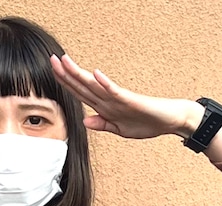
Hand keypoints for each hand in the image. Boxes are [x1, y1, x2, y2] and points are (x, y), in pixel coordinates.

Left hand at [50, 54, 198, 139]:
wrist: (170, 121)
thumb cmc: (147, 123)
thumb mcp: (119, 129)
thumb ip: (103, 124)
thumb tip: (85, 121)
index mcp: (105, 106)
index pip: (81, 93)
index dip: (66, 83)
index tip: (53, 73)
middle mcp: (109, 99)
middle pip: (83, 85)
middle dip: (66, 74)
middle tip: (51, 59)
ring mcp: (119, 99)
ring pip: (95, 85)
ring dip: (80, 74)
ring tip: (65, 61)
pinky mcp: (131, 100)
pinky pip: (115, 91)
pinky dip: (105, 83)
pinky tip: (95, 73)